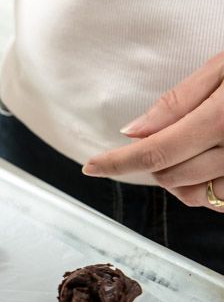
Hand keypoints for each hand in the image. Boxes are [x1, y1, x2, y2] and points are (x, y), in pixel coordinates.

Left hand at [82, 52, 223, 210]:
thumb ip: (179, 101)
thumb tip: (132, 131)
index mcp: (223, 119)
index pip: (154, 151)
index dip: (116, 162)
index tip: (90, 166)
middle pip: (169, 175)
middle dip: (151, 162)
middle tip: (160, 136)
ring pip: (194, 195)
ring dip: (176, 179)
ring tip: (186, 148)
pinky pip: (221, 201)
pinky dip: (204, 188)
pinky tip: (209, 162)